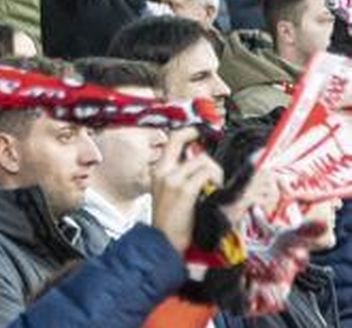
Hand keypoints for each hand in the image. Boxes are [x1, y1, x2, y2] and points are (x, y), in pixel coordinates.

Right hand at [151, 127, 223, 252]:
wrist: (162, 241)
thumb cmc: (169, 221)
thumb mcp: (168, 194)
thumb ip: (180, 177)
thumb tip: (201, 168)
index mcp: (158, 171)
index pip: (171, 141)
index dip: (187, 132)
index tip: (198, 133)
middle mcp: (163, 171)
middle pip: (187, 145)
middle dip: (205, 151)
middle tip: (213, 162)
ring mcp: (173, 179)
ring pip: (202, 160)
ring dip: (214, 172)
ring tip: (214, 187)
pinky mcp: (184, 189)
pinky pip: (205, 174)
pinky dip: (214, 180)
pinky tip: (213, 191)